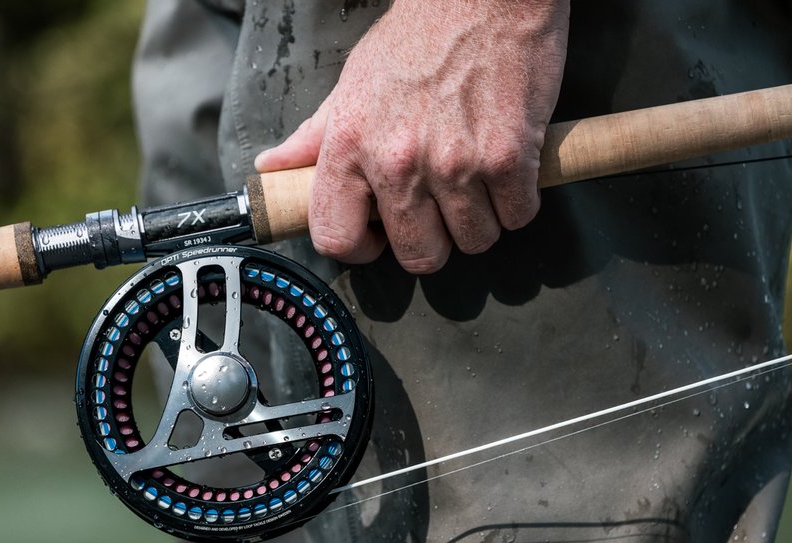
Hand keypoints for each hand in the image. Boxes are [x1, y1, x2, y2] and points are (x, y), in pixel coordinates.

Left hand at [254, 0, 569, 273]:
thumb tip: (272, 168)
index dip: (361, 249)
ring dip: (480, 219)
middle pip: (419, 255)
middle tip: (439, 206)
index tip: (379, 239)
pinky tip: (508, 166)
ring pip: (474, 240)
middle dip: (434, 239)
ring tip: (476, 178)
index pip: (337, 238)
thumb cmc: (419, 37)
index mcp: (350, 145)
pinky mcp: (508, 158)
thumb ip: (314, 138)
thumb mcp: (352, 84)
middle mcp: (398, 161)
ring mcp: (455, 163)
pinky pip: (518, 215)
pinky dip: (519, 199)